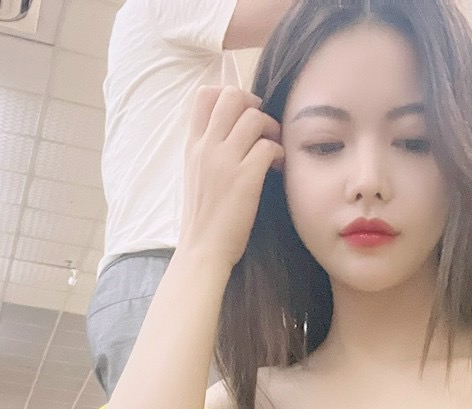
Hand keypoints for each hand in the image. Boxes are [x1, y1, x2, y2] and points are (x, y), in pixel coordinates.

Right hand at [179, 85, 283, 267]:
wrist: (202, 250)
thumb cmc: (203, 219)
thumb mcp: (196, 176)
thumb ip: (207, 152)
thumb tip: (229, 134)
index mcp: (193, 145)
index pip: (205, 95)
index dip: (228, 95)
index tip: (241, 114)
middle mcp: (207, 147)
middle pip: (231, 96)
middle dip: (254, 104)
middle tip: (262, 127)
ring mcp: (225, 161)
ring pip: (253, 117)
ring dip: (270, 128)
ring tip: (272, 148)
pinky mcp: (245, 178)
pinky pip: (268, 146)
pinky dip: (278, 151)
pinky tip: (276, 166)